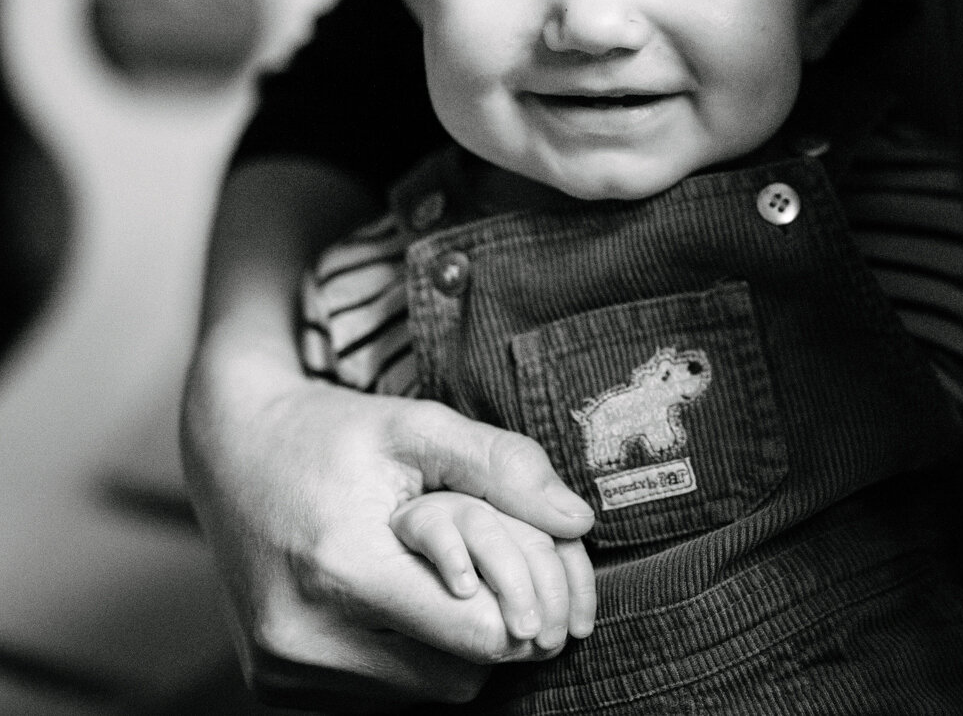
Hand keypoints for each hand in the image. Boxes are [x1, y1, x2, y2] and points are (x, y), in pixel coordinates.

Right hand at [182, 369, 594, 710]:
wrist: (231, 447)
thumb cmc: (335, 432)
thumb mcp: (422, 425)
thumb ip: (505, 465)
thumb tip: (579, 521)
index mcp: (342, 571)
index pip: (479, 636)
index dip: (523, 603)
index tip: (528, 563)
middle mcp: (303, 638)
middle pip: (461, 676)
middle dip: (489, 624)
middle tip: (481, 566)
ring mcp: (284, 672)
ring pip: (426, 692)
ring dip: (448, 645)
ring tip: (430, 577)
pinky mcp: (275, 686)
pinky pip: (382, 694)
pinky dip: (406, 656)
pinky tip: (394, 599)